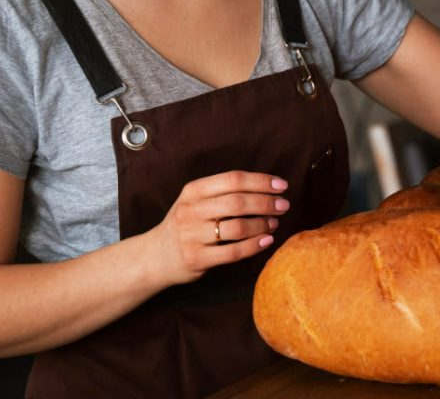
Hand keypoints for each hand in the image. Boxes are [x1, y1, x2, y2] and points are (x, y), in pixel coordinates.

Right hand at [143, 171, 289, 286]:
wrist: (155, 256)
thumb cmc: (186, 224)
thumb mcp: (195, 201)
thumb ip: (223, 192)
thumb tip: (267, 186)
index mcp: (193, 191)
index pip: (233, 179)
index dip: (261, 181)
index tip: (281, 186)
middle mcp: (191, 210)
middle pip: (238, 202)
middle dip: (266, 203)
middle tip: (284, 205)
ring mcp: (192, 235)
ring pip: (237, 227)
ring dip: (262, 224)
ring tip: (274, 223)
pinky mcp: (197, 258)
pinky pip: (233, 252)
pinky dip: (254, 245)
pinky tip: (267, 240)